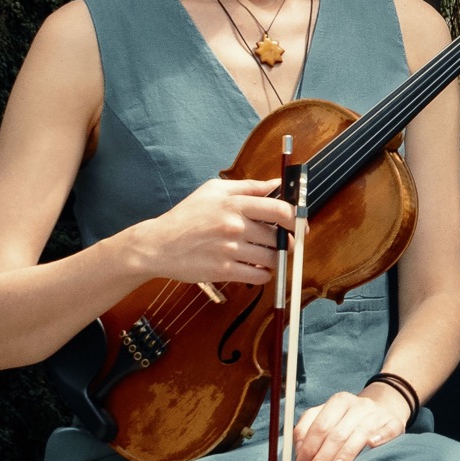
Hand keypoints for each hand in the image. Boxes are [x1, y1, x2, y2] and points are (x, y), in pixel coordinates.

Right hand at [132, 176, 295, 289]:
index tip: (301, 224)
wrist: (158, 245)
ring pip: (271, 258)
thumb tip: (277, 184)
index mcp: (234, 204)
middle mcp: (234, 226)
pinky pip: (259, 276)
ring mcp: (229, 250)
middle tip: (282, 242)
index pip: (279, 210)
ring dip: (274, 259)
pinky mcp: (224, 271)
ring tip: (264, 255)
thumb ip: (248, 187)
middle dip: (285, 241)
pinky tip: (256, 268)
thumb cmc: (186, 216)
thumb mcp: (214, 191)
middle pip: (278, 237)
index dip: (296, 218)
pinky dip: (263, 274)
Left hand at [294, 383, 407, 460]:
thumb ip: (308, 430)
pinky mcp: (394, 423)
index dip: (307, 449)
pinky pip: (388, 430)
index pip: (318, 425)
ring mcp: (377, 414)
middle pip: (336, 432)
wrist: (385, 408)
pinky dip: (380, 437)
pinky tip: (372, 446)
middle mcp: (358, 405)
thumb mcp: (328, 418)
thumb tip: (298, 453)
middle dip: (321, 459)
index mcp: (338, 402)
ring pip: (359, 433)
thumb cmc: (349, 421)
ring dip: (345, 454)